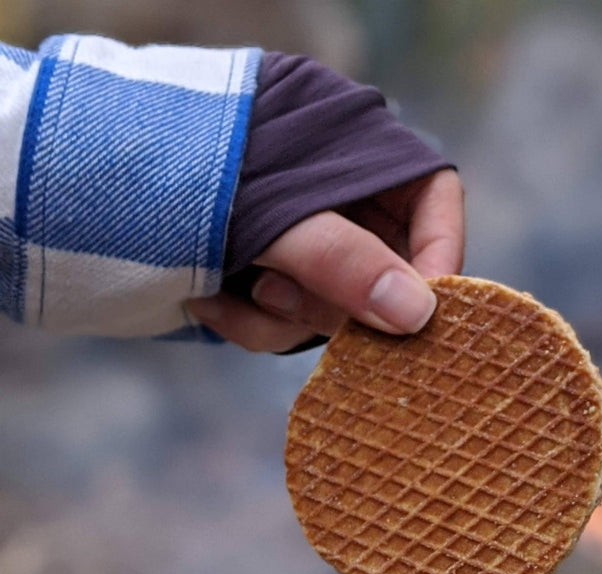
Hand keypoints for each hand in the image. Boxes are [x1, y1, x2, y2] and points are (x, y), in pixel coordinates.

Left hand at [187, 168, 463, 351]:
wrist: (91, 186)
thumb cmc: (189, 174)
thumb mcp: (273, 215)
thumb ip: (344, 262)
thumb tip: (418, 315)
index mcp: (359, 150)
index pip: (435, 202)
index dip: (439, 259)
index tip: (423, 316)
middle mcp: (343, 197)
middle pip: (387, 272)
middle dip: (333, 299)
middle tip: (282, 294)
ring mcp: (308, 242)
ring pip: (336, 308)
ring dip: (283, 317)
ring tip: (235, 292)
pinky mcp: (274, 277)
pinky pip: (290, 321)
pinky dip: (250, 324)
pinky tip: (206, 303)